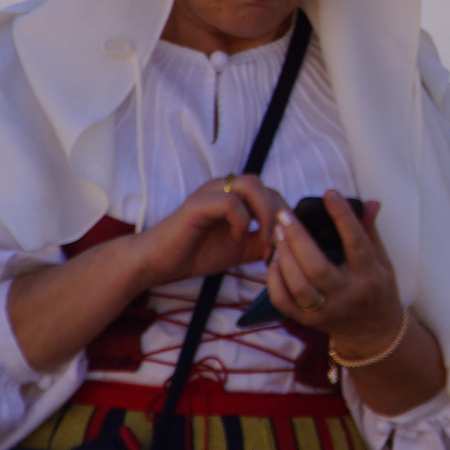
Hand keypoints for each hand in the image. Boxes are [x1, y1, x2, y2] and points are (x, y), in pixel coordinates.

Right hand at [133, 175, 284, 288]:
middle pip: (266, 186)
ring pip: (251, 185)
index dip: (283, 218)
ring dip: (265, 214)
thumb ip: (262, 242)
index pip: (272, 194)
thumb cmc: (197, 253)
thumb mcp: (240, 249)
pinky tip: (237, 239)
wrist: (160, 263)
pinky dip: (241, 221)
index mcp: (235, 195)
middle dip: (278, 216)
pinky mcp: (197, 204)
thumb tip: (289, 245)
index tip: (282, 247)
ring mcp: (210, 192)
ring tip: (262, 241)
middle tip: (274, 245)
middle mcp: (224, 187)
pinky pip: (230, 202)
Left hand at [264, 191, 406, 359]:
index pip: (356, 244)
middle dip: (298, 238)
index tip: (329, 194)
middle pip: (318, 268)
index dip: (343, 217)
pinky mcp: (308, 321)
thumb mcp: (382, 259)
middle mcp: (347, 296)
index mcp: (370, 277)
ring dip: (284, 257)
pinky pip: (283, 301)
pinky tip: (275, 258)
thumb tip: (369, 202)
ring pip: (298, 287)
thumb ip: (370, 230)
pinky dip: (274, 278)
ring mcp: (326, 312)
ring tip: (277, 232)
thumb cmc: (377, 287)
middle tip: (285, 214)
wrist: (372, 332)